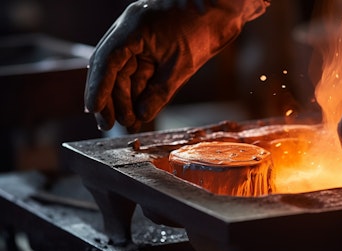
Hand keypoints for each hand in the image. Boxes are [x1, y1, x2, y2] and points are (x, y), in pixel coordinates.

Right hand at [85, 0, 268, 131]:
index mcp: (132, 28)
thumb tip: (142, 115)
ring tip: (129, 121)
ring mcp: (140, 37)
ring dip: (126, 97)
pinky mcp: (152, 45)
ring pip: (126, 72)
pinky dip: (139, 89)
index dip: (98, 87)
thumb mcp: (182, 64)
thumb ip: (160, 92)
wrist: (223, 9)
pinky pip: (140, 69)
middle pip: (111, 68)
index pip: (107, 61)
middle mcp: (130, 31)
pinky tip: (139, 108)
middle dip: (110, 97)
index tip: (93, 109)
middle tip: (109, 124)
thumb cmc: (205, 27)